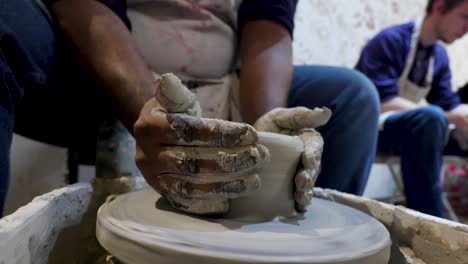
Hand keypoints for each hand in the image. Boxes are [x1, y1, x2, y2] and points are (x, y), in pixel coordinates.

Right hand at [134, 74, 269, 214]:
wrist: (153, 138)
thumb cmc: (171, 115)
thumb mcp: (172, 100)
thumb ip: (174, 93)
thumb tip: (167, 79)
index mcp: (149, 127)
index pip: (189, 131)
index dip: (221, 134)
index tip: (252, 134)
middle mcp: (147, 155)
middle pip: (192, 161)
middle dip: (231, 160)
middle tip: (261, 157)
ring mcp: (154, 177)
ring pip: (192, 184)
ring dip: (227, 183)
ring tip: (256, 179)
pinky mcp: (163, 193)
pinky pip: (190, 199)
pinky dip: (215, 197)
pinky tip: (238, 192)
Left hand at [254, 107, 331, 211]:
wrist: (250, 142)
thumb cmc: (270, 126)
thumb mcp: (282, 116)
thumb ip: (302, 115)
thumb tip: (326, 112)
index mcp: (309, 142)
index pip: (315, 149)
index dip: (313, 156)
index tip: (308, 161)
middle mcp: (307, 161)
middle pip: (312, 171)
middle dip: (308, 179)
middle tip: (301, 184)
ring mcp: (298, 176)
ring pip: (306, 186)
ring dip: (305, 194)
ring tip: (300, 198)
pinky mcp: (288, 188)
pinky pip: (296, 198)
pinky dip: (297, 205)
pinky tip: (295, 210)